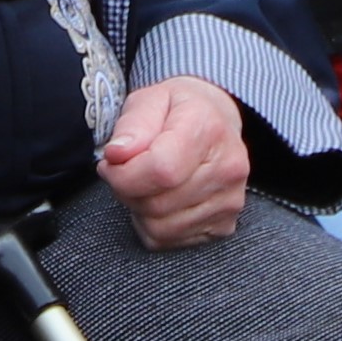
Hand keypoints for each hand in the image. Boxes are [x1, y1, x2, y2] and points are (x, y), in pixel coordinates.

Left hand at [102, 76, 250, 246]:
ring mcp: (230, 201)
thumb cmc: (179, 110)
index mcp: (209, 129)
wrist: (217, 122)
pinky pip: (169, 240)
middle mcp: (228, 168)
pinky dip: (153, 225)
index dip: (124, 174)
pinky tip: (159, 199)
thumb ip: (132, 126)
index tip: (111, 164)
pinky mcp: (224, 225)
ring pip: (161, 227)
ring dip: (139, 209)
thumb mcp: (150, 100)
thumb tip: (117, 155)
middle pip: (157, 203)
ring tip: (144, 184)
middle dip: (127, 190)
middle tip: (127, 171)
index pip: (161, 170)